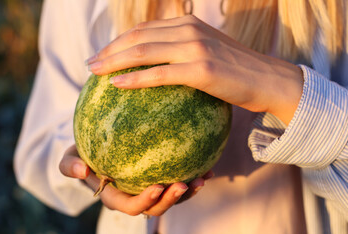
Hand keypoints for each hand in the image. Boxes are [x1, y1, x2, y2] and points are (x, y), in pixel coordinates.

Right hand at [59, 145, 212, 215]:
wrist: (97, 148)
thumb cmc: (83, 153)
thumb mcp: (70, 156)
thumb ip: (70, 165)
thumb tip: (81, 172)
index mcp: (114, 196)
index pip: (130, 205)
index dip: (145, 201)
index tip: (158, 187)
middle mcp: (133, 196)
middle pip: (155, 207)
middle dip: (170, 201)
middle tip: (185, 185)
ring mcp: (148, 189)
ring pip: (170, 198)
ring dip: (187, 192)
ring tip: (203, 178)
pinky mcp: (159, 178)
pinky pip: (177, 182)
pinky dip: (193, 177)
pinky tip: (208, 167)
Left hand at [87, 15, 302, 124]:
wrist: (268, 79)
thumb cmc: (236, 71)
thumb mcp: (207, 52)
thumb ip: (182, 53)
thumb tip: (158, 68)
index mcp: (187, 24)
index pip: (143, 30)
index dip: (118, 41)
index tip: (102, 54)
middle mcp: (188, 30)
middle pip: (137, 37)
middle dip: (109, 50)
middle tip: (90, 64)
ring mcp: (195, 48)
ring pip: (143, 51)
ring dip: (113, 62)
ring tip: (94, 73)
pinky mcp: (201, 69)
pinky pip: (159, 74)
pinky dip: (135, 78)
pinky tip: (117, 84)